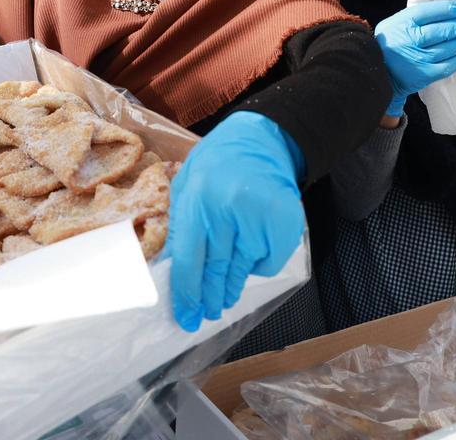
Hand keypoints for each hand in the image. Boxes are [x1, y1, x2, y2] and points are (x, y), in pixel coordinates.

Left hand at [168, 111, 305, 332]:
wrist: (262, 140)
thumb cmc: (217, 164)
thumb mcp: (186, 186)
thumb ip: (180, 226)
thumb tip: (172, 270)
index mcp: (196, 199)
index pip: (188, 259)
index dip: (186, 293)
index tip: (185, 316)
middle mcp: (226, 209)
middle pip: (215, 269)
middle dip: (209, 297)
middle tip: (206, 314)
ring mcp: (257, 217)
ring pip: (241, 270)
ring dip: (230, 288)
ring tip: (224, 299)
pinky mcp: (283, 222)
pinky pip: (267, 262)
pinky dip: (257, 267)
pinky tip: (249, 259)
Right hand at [375, 0, 455, 115]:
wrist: (377, 71)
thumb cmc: (389, 45)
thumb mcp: (395, 23)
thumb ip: (417, 16)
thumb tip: (450, 10)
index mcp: (403, 22)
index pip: (434, 11)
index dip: (455, 8)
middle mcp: (411, 39)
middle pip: (445, 29)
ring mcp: (419, 57)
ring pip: (450, 46)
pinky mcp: (425, 74)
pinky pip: (450, 64)